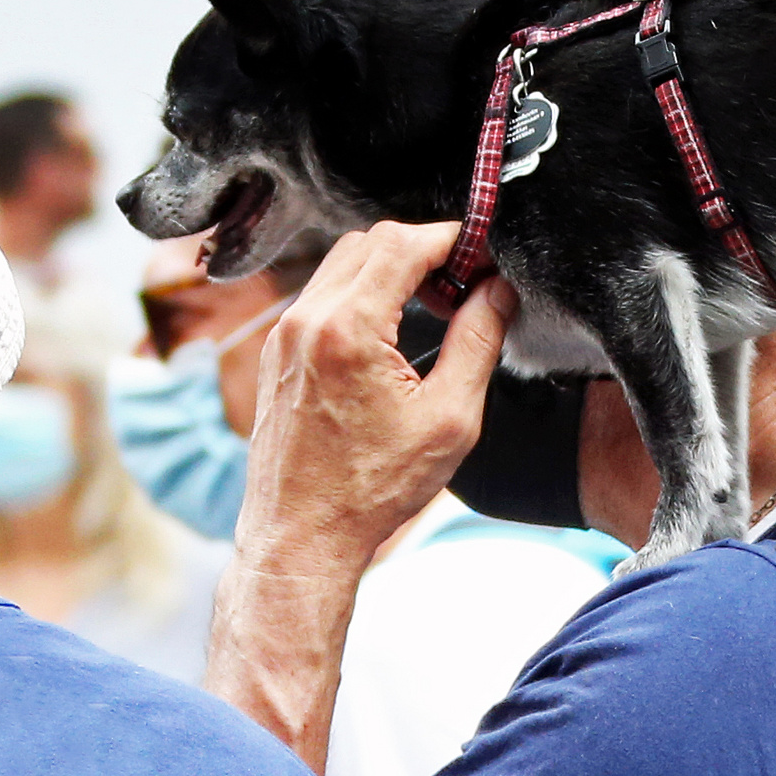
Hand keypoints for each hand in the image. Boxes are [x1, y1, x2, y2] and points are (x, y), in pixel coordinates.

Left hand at [206, 221, 516, 771]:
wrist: (301, 536)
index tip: (483, 255)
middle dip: (422, 249)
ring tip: (434, 307)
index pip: (402, 243)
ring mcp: (284, 334)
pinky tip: (393, 330)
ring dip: (391, 268)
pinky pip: (323, 293)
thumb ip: (478, 341)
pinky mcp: (278, 352)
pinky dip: (362, 292)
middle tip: (464, 284)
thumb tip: (498, 290)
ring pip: (343, 262)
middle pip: (370, 241)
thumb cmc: (374, 489)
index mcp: (347, 330)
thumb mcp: (450, 418)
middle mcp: (306, 320)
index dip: (451, 238)